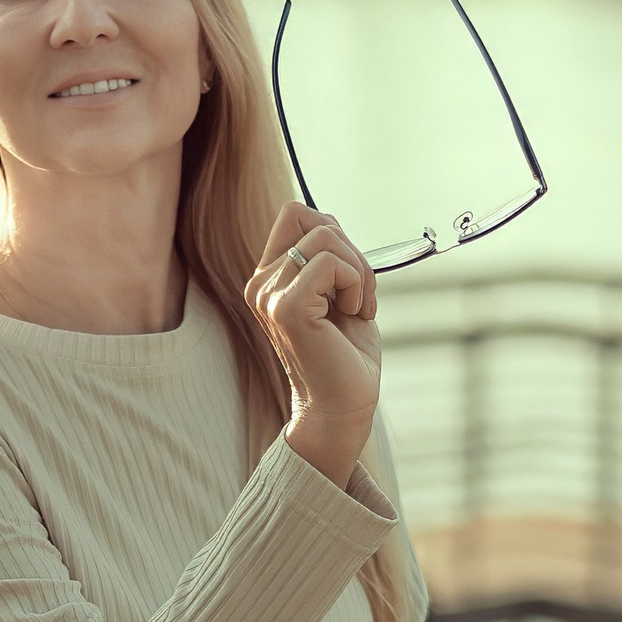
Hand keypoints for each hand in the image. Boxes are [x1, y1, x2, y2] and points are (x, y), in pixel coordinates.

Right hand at [248, 202, 379, 484]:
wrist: (343, 408)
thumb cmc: (346, 357)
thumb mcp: (340, 293)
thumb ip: (329, 257)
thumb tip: (328, 220)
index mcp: (270, 278)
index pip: (296, 213)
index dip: (335, 234)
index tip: (350, 280)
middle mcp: (261, 283)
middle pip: (312, 218)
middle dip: (351, 250)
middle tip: (360, 295)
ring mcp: (269, 295)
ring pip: (326, 236)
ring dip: (359, 271)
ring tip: (358, 309)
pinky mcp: (286, 307)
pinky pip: (330, 263)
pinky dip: (356, 284)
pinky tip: (355, 316)